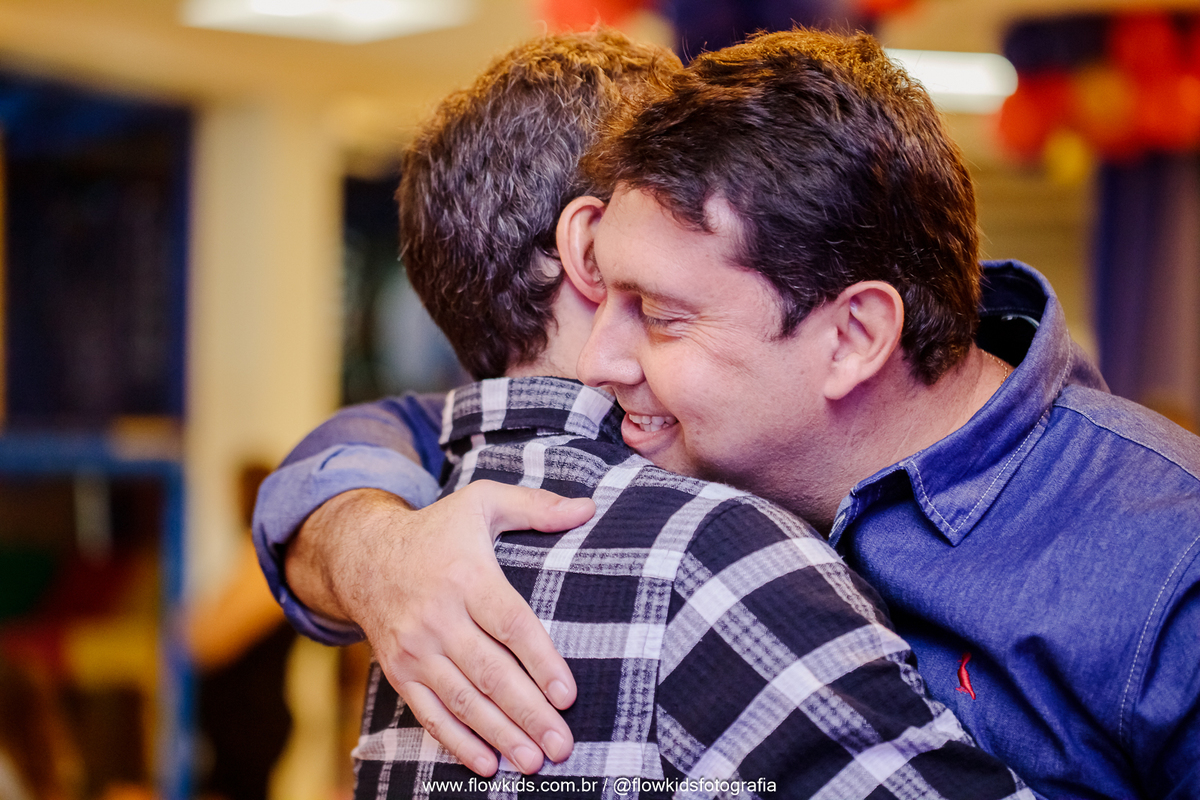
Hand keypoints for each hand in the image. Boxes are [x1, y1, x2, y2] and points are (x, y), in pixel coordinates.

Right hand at [284, 482, 594, 774]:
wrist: (362, 555)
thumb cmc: (436, 529)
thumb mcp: (481, 502)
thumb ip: (535, 506)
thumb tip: (589, 507)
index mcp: (466, 574)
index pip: (509, 623)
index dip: (540, 661)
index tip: (567, 694)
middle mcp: (438, 615)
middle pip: (489, 672)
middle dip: (527, 712)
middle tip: (562, 744)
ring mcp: (415, 648)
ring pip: (463, 699)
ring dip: (500, 735)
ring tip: (534, 761)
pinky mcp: (399, 671)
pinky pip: (430, 713)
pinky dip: (457, 743)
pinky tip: (488, 764)